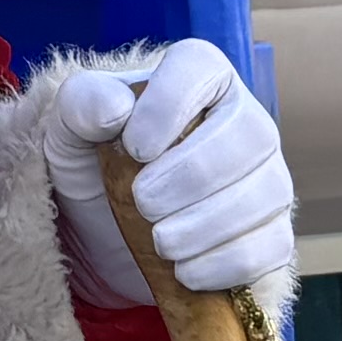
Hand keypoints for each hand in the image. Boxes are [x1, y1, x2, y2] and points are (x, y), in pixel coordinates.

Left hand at [46, 42, 297, 319]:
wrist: (106, 228)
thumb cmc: (92, 161)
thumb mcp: (70, 128)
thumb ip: (82, 104)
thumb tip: (114, 107)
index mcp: (199, 76)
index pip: (200, 69)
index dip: (170, 107)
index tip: (134, 147)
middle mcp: (245, 120)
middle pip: (248, 136)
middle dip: (192, 176)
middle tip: (142, 203)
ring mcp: (267, 179)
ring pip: (265, 195)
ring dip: (206, 226)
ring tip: (160, 243)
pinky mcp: (272, 233)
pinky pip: (270, 247)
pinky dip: (225, 264)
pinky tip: (185, 271)